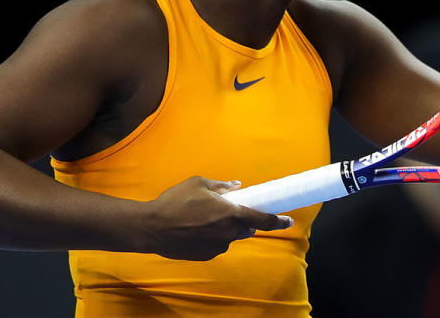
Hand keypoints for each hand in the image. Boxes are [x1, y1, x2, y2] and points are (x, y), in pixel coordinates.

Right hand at [139, 176, 293, 260]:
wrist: (152, 227)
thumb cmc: (176, 201)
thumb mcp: (199, 183)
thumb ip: (222, 186)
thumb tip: (237, 186)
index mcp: (231, 214)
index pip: (263, 220)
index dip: (278, 221)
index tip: (288, 220)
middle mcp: (228, 233)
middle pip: (246, 229)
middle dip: (242, 220)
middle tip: (225, 211)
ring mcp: (217, 247)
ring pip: (229, 237)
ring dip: (224, 229)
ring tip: (201, 219)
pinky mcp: (206, 256)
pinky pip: (215, 245)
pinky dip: (211, 237)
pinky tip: (193, 230)